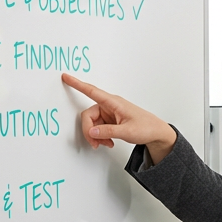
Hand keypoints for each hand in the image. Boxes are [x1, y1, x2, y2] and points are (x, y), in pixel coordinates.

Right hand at [61, 73, 176, 163]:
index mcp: (114, 102)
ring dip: (96, 136)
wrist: (156, 133)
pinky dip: (100, 137)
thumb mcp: (127, 132)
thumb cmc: (146, 127)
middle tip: (95, 143)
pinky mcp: (110, 121)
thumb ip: (108, 132)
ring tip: (106, 144)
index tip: (66, 77)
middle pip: (88, 115)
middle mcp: (109, 106)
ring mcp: (109, 114)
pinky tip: (108, 142)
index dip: (77, 84)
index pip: (92, 91)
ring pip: (92, 124)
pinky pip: (98, 128)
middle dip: (89, 131)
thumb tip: (92, 132)